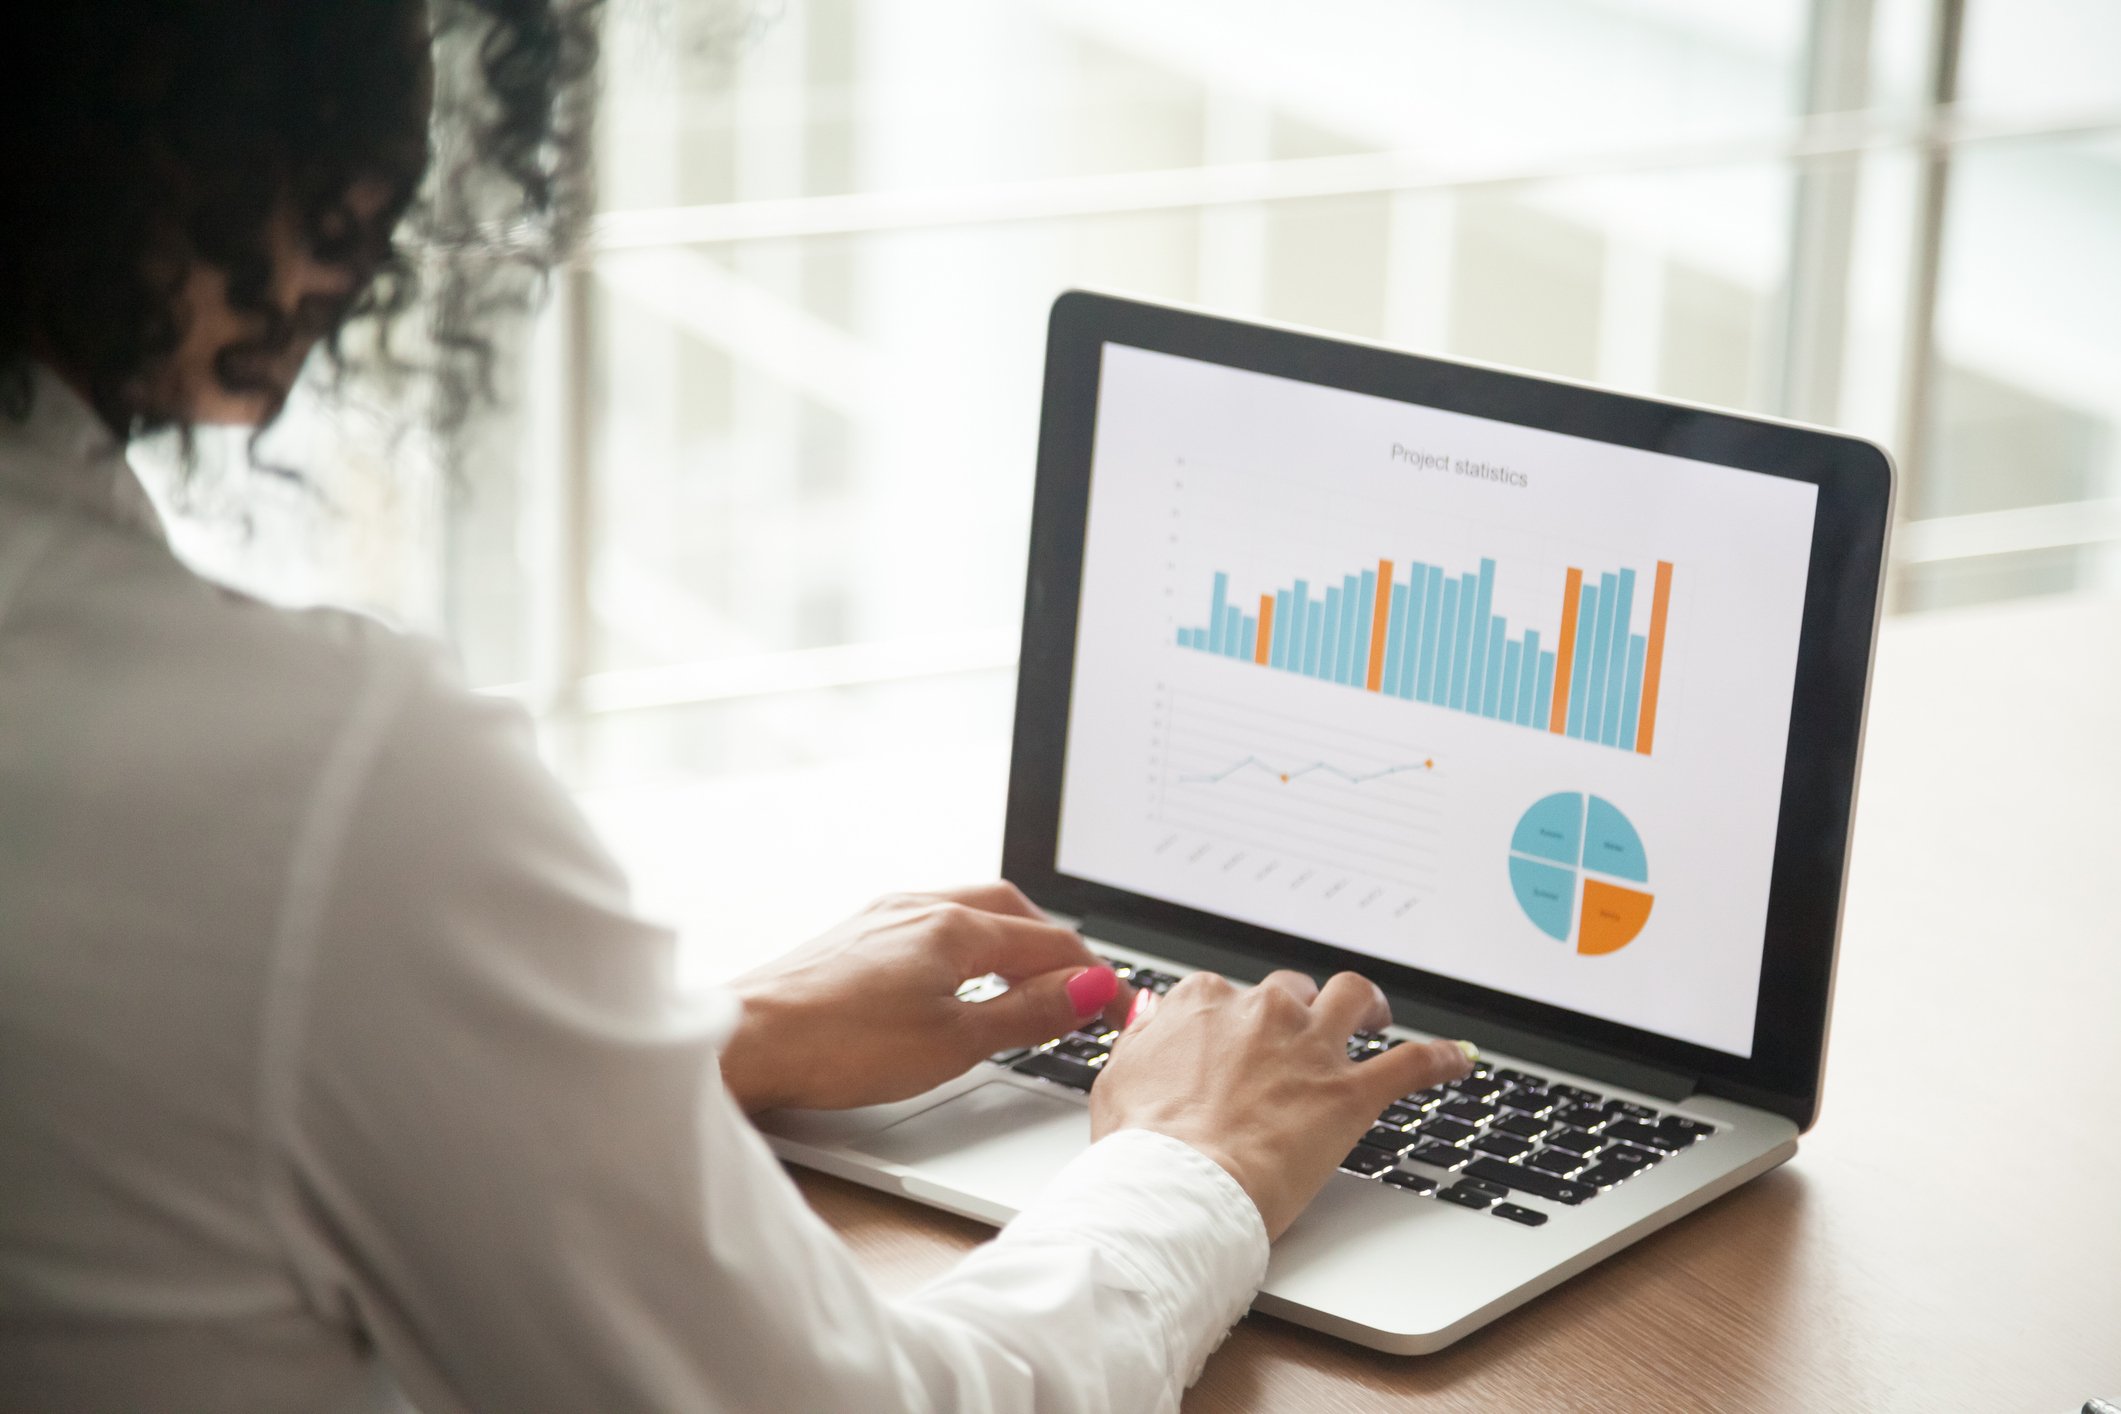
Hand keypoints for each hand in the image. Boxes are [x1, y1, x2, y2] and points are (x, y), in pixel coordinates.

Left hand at [720, 883, 1128, 1112]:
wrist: (747, 1042)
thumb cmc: (840, 1045)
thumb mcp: (956, 1041)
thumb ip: (1028, 1013)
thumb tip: (1088, 989)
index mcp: (954, 926)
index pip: (1049, 943)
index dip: (1093, 976)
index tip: (1118, 1007)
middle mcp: (919, 906)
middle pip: (1012, 912)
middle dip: (1055, 947)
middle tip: (1082, 988)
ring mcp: (882, 915)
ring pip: (970, 913)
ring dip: (1010, 941)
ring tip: (1030, 983)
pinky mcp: (854, 935)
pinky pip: (932, 925)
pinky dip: (967, 947)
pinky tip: (959, 977)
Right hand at [1091, 970, 1474, 1239]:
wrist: (1180, 1188)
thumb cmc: (1143, 1147)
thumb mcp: (1119, 1079)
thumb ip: (1144, 1039)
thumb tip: (1154, 1017)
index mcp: (1201, 1005)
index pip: (1225, 993)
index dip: (1234, 1019)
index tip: (1236, 1038)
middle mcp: (1259, 1012)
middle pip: (1290, 993)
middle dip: (1296, 1012)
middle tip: (1297, 1042)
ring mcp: (1309, 1049)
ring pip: (1353, 999)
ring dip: (1367, 1006)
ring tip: (1375, 1016)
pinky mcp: (1350, 1093)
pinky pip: (1411, 1063)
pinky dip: (1440, 1058)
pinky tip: (1459, 1059)